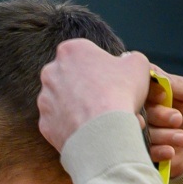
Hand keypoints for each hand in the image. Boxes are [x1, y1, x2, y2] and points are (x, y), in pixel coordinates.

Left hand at [36, 41, 152, 153]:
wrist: (103, 133)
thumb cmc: (120, 94)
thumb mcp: (138, 65)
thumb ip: (131, 58)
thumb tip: (129, 61)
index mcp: (70, 50)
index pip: (86, 54)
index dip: (102, 68)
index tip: (113, 81)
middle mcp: (51, 71)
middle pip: (73, 78)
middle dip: (88, 88)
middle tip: (108, 101)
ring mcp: (44, 98)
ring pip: (65, 102)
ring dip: (80, 108)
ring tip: (102, 120)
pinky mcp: (44, 123)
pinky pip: (61, 124)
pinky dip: (73, 127)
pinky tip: (91, 132)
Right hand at [143, 68, 182, 178]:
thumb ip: (174, 82)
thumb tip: (151, 73)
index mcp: (147, 91)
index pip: (137, 86)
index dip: (150, 93)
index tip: (164, 97)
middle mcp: (139, 109)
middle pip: (137, 110)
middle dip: (159, 115)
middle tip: (178, 119)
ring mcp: (138, 131)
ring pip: (142, 132)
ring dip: (165, 135)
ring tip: (182, 137)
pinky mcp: (141, 150)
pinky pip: (143, 150)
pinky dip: (159, 150)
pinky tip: (171, 150)